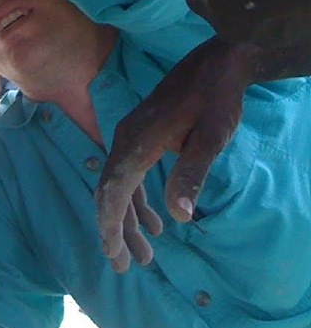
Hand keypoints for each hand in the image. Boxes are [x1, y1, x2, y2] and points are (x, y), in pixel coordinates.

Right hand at [95, 36, 255, 272]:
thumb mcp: (211, 137)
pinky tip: (154, 220)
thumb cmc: (216, 99)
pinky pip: (128, 175)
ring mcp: (129, 138)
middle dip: (115, 231)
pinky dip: (136, 201)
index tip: (113, 253)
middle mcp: (124, 141)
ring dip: (128, 220)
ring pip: (118, 186)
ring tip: (144, 253)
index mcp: (137, 144)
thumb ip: (191, 173)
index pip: (113, 191)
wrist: (216, 61)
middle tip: (125, 266)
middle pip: (110, 193)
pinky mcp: (139, 137)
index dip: (110, 224)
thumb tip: (179, 216)